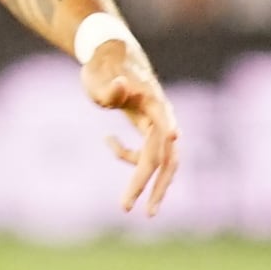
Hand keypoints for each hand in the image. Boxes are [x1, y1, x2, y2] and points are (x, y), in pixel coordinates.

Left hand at [83, 40, 178, 215]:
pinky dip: (130, 156)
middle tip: (140, 211)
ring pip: (166, 162)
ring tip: (135, 208)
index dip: (166, 135)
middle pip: (166, 156)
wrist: (114, 58)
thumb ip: (107, 87)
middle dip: (154, 185)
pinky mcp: (155, 130)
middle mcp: (163, 116)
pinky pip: (150, 154)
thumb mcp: (96, 76)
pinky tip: (109, 141)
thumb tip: (121, 87)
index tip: (174, 139)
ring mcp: (162, 125)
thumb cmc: (102, 68)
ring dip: (155, 186)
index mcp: (152, 102)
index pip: (161, 127)